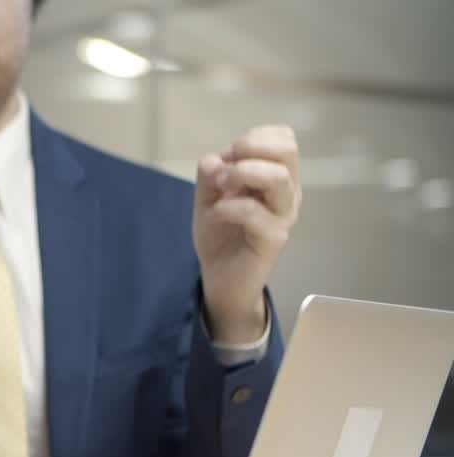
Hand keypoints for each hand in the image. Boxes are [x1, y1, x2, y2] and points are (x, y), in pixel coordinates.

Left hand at [193, 125, 300, 343]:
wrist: (221, 278)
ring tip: (219, 187)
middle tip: (225, 168)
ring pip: (278, 178)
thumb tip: (214, 160)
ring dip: (240, 173)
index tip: (229, 155)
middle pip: (288, 150)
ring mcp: (284, 215)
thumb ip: (211, 174)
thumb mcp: (208, 196)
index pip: (284, 139)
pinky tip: (215, 215)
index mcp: (277, 177)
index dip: (253, 137)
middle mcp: (287, 193)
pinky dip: (226, 207)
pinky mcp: (274, 239)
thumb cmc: (221, 234)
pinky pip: (253, 212)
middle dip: (250, 148)